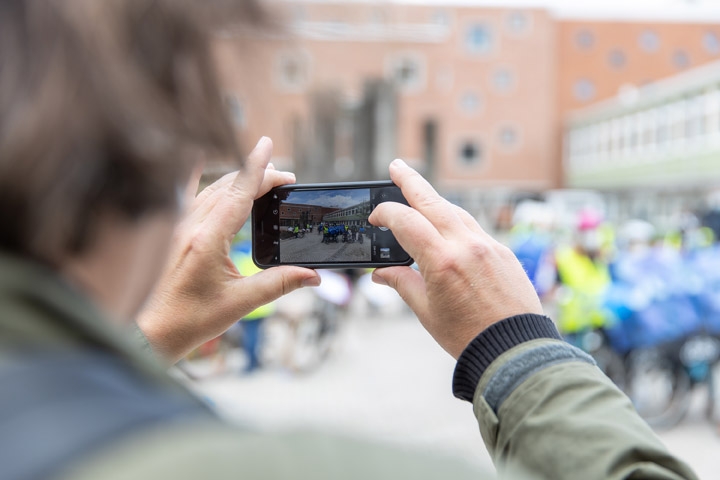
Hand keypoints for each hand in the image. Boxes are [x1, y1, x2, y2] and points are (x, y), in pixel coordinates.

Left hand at [136, 137, 319, 363]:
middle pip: (228, 186)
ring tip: (259, 178)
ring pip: (210, 188)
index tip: (268, 144)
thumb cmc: (188, 320)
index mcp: (208, 239)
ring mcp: (176, 226)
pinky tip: (195, 157)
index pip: (239, 192)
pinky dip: (198, 178)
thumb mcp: (239, 303)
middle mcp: (189, 225)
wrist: (148, 332)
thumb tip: (313, 275)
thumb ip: (279, 283)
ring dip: (236, 180)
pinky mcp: (170, 232)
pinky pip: (185, 195)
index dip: (257, 167)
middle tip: (284, 179)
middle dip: (257, 176)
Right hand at [368, 159, 542, 358]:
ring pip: (456, 210)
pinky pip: (474, 227)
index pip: (406, 221)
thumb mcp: (427, 312)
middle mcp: (467, 246)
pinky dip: (456, 221)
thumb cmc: (468, 336)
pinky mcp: (504, 251)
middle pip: (433, 201)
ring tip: (419, 196)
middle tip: (396, 166)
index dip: (385, 214)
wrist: (515, 349)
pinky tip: (448, 226)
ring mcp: (489, 245)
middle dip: (411, 181)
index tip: (375, 218)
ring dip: (434, 200)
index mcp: (443, 261)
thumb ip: (402, 284)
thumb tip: (381, 273)